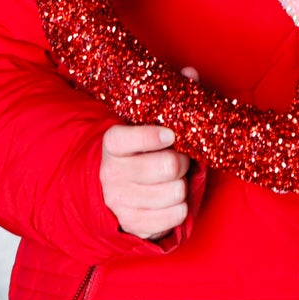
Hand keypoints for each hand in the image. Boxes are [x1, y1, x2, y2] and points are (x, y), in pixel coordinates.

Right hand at [99, 67, 196, 239]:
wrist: (108, 191)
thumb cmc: (135, 152)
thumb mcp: (141, 124)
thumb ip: (166, 99)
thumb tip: (190, 74)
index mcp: (112, 144)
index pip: (130, 138)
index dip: (154, 136)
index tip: (170, 134)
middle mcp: (112, 174)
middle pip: (167, 167)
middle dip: (182, 161)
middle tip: (181, 158)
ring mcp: (121, 203)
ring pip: (175, 192)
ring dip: (182, 185)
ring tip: (175, 179)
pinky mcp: (135, 226)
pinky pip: (175, 216)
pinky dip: (181, 206)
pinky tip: (171, 198)